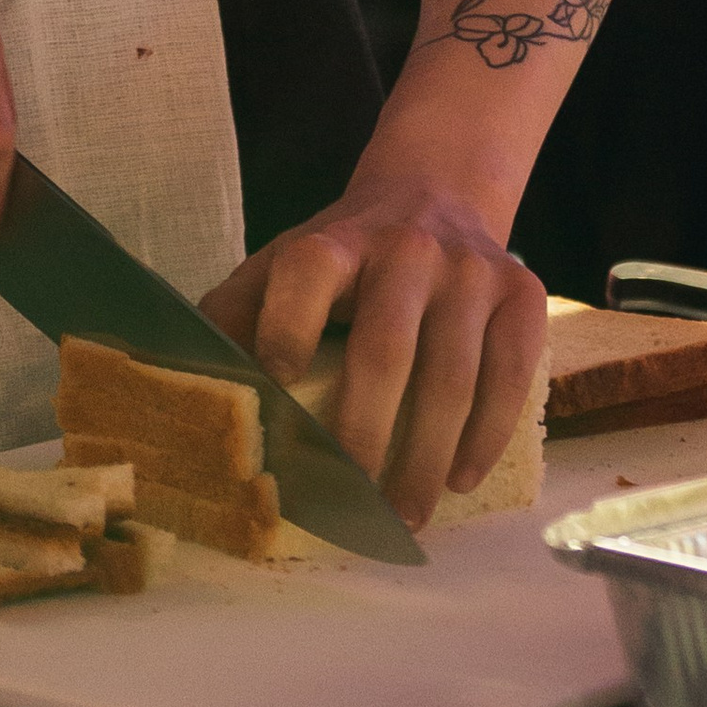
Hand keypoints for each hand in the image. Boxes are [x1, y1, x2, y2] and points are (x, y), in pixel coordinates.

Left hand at [203, 174, 547, 531]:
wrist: (436, 191)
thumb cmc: (345, 254)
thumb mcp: (283, 265)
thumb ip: (235, 315)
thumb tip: (183, 388)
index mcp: (333, 241)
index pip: (303, 276)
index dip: (284, 330)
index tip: (276, 397)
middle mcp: (405, 247)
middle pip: (385, 349)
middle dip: (364, 436)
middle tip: (350, 504)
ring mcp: (470, 270)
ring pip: (452, 376)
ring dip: (427, 457)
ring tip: (407, 515)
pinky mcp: (523, 294)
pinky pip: (511, 373)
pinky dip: (487, 434)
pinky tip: (462, 477)